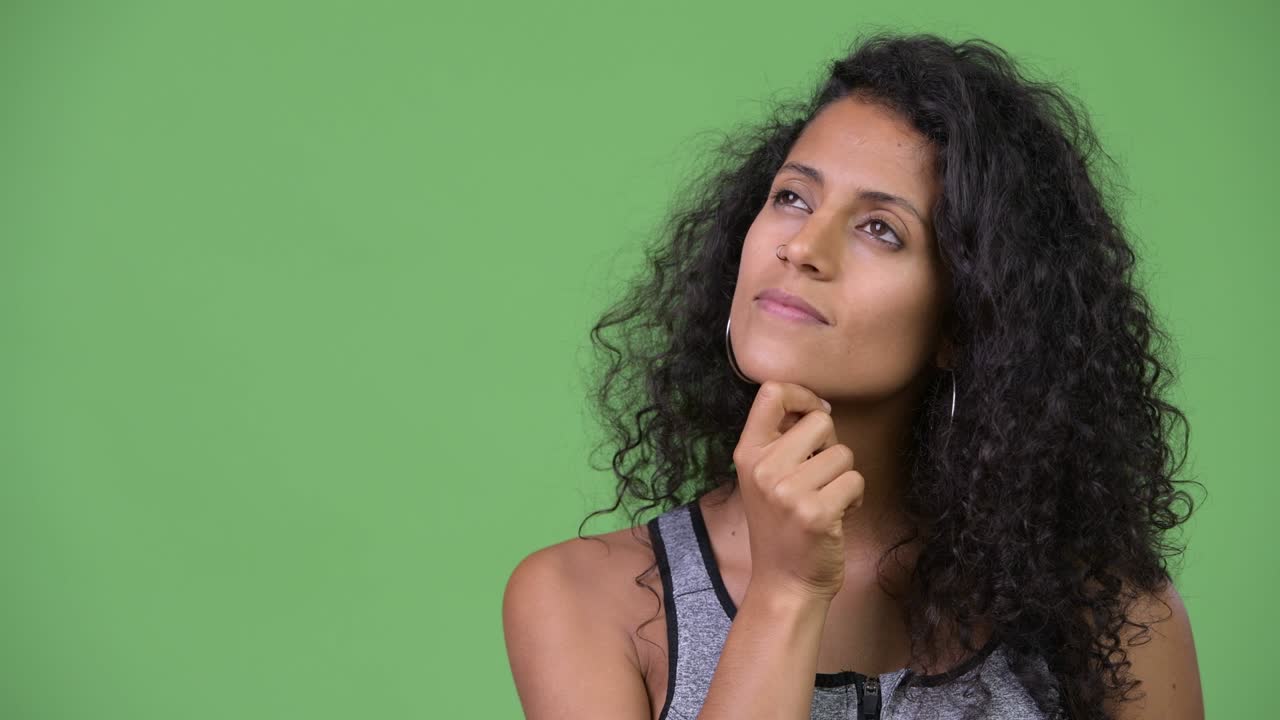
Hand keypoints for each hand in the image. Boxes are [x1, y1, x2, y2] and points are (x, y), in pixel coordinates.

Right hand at [731, 380, 864, 601]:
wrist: (784, 584)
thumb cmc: (781, 527)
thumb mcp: (764, 479)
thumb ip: (781, 443)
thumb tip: (818, 407)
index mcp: (747, 454)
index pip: (772, 393)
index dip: (803, 395)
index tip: (815, 412)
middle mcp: (764, 469)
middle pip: (820, 421)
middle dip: (831, 445)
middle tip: (820, 474)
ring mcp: (789, 492)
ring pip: (844, 454)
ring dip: (844, 476)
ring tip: (827, 499)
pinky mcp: (817, 513)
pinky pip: (855, 481)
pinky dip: (855, 498)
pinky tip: (838, 515)